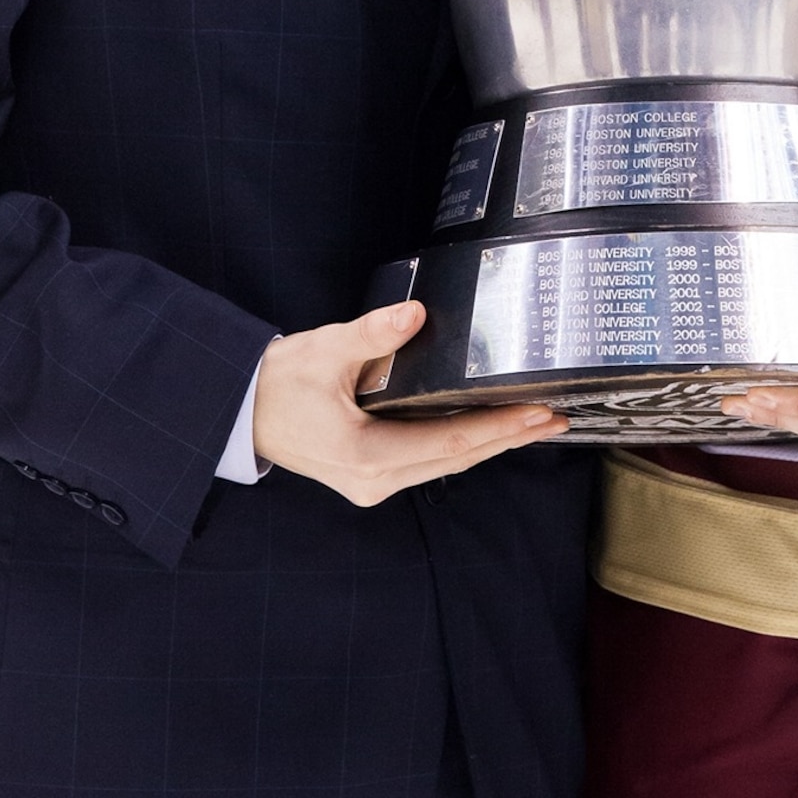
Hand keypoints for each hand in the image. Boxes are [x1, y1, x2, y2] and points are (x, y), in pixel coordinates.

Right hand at [252, 301, 565, 506]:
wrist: (241, 410)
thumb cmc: (278, 383)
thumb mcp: (323, 350)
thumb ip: (372, 333)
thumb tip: (414, 314)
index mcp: (367, 455)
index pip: (450, 442)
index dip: (498, 428)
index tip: (537, 412)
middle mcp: (375, 479)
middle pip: (458, 459)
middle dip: (509, 438)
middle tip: (556, 418)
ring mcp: (374, 482)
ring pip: (447, 464)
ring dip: (491, 443)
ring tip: (534, 423)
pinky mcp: (371, 474)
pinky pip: (429, 460)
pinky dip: (464, 445)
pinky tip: (489, 430)